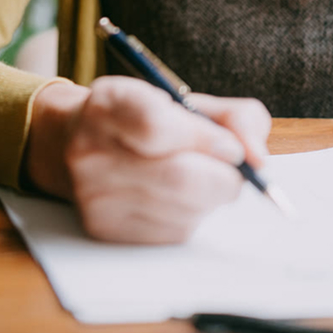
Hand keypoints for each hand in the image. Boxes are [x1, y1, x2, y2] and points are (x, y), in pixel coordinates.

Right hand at [25, 78, 270, 243]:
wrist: (73, 145)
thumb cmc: (143, 120)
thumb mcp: (184, 100)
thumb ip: (235, 117)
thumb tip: (258, 158)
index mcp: (109, 104)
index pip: (158, 127)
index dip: (205, 139)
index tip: (230, 146)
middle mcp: (91, 150)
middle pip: (179, 179)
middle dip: (223, 178)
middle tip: (229, 169)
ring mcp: (94, 194)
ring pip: (184, 210)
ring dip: (209, 198)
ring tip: (196, 179)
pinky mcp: (104, 228)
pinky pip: (173, 231)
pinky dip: (191, 216)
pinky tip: (175, 198)